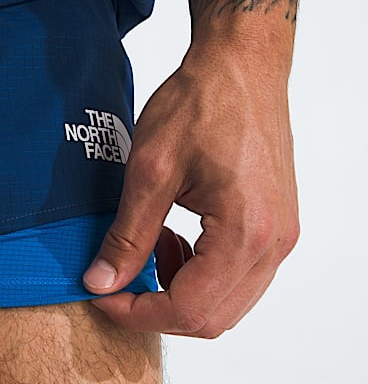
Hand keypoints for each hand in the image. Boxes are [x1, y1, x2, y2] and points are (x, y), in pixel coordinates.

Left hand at [82, 45, 299, 337]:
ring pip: (228, 302)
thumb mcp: (149, 169)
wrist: (242, 65)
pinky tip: (173, 239)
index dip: (138, 314)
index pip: (190, 310)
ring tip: (148, 248)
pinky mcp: (277, 225)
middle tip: (117, 280)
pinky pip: (239, 275)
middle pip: (213, 318)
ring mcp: (281, 235)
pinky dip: (200, 273)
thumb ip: (127, 235)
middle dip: (158, 309)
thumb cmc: (201, 102)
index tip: (102, 296)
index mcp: (246, 232)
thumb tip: (102, 283)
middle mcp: (274, 243)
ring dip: (180, 291)